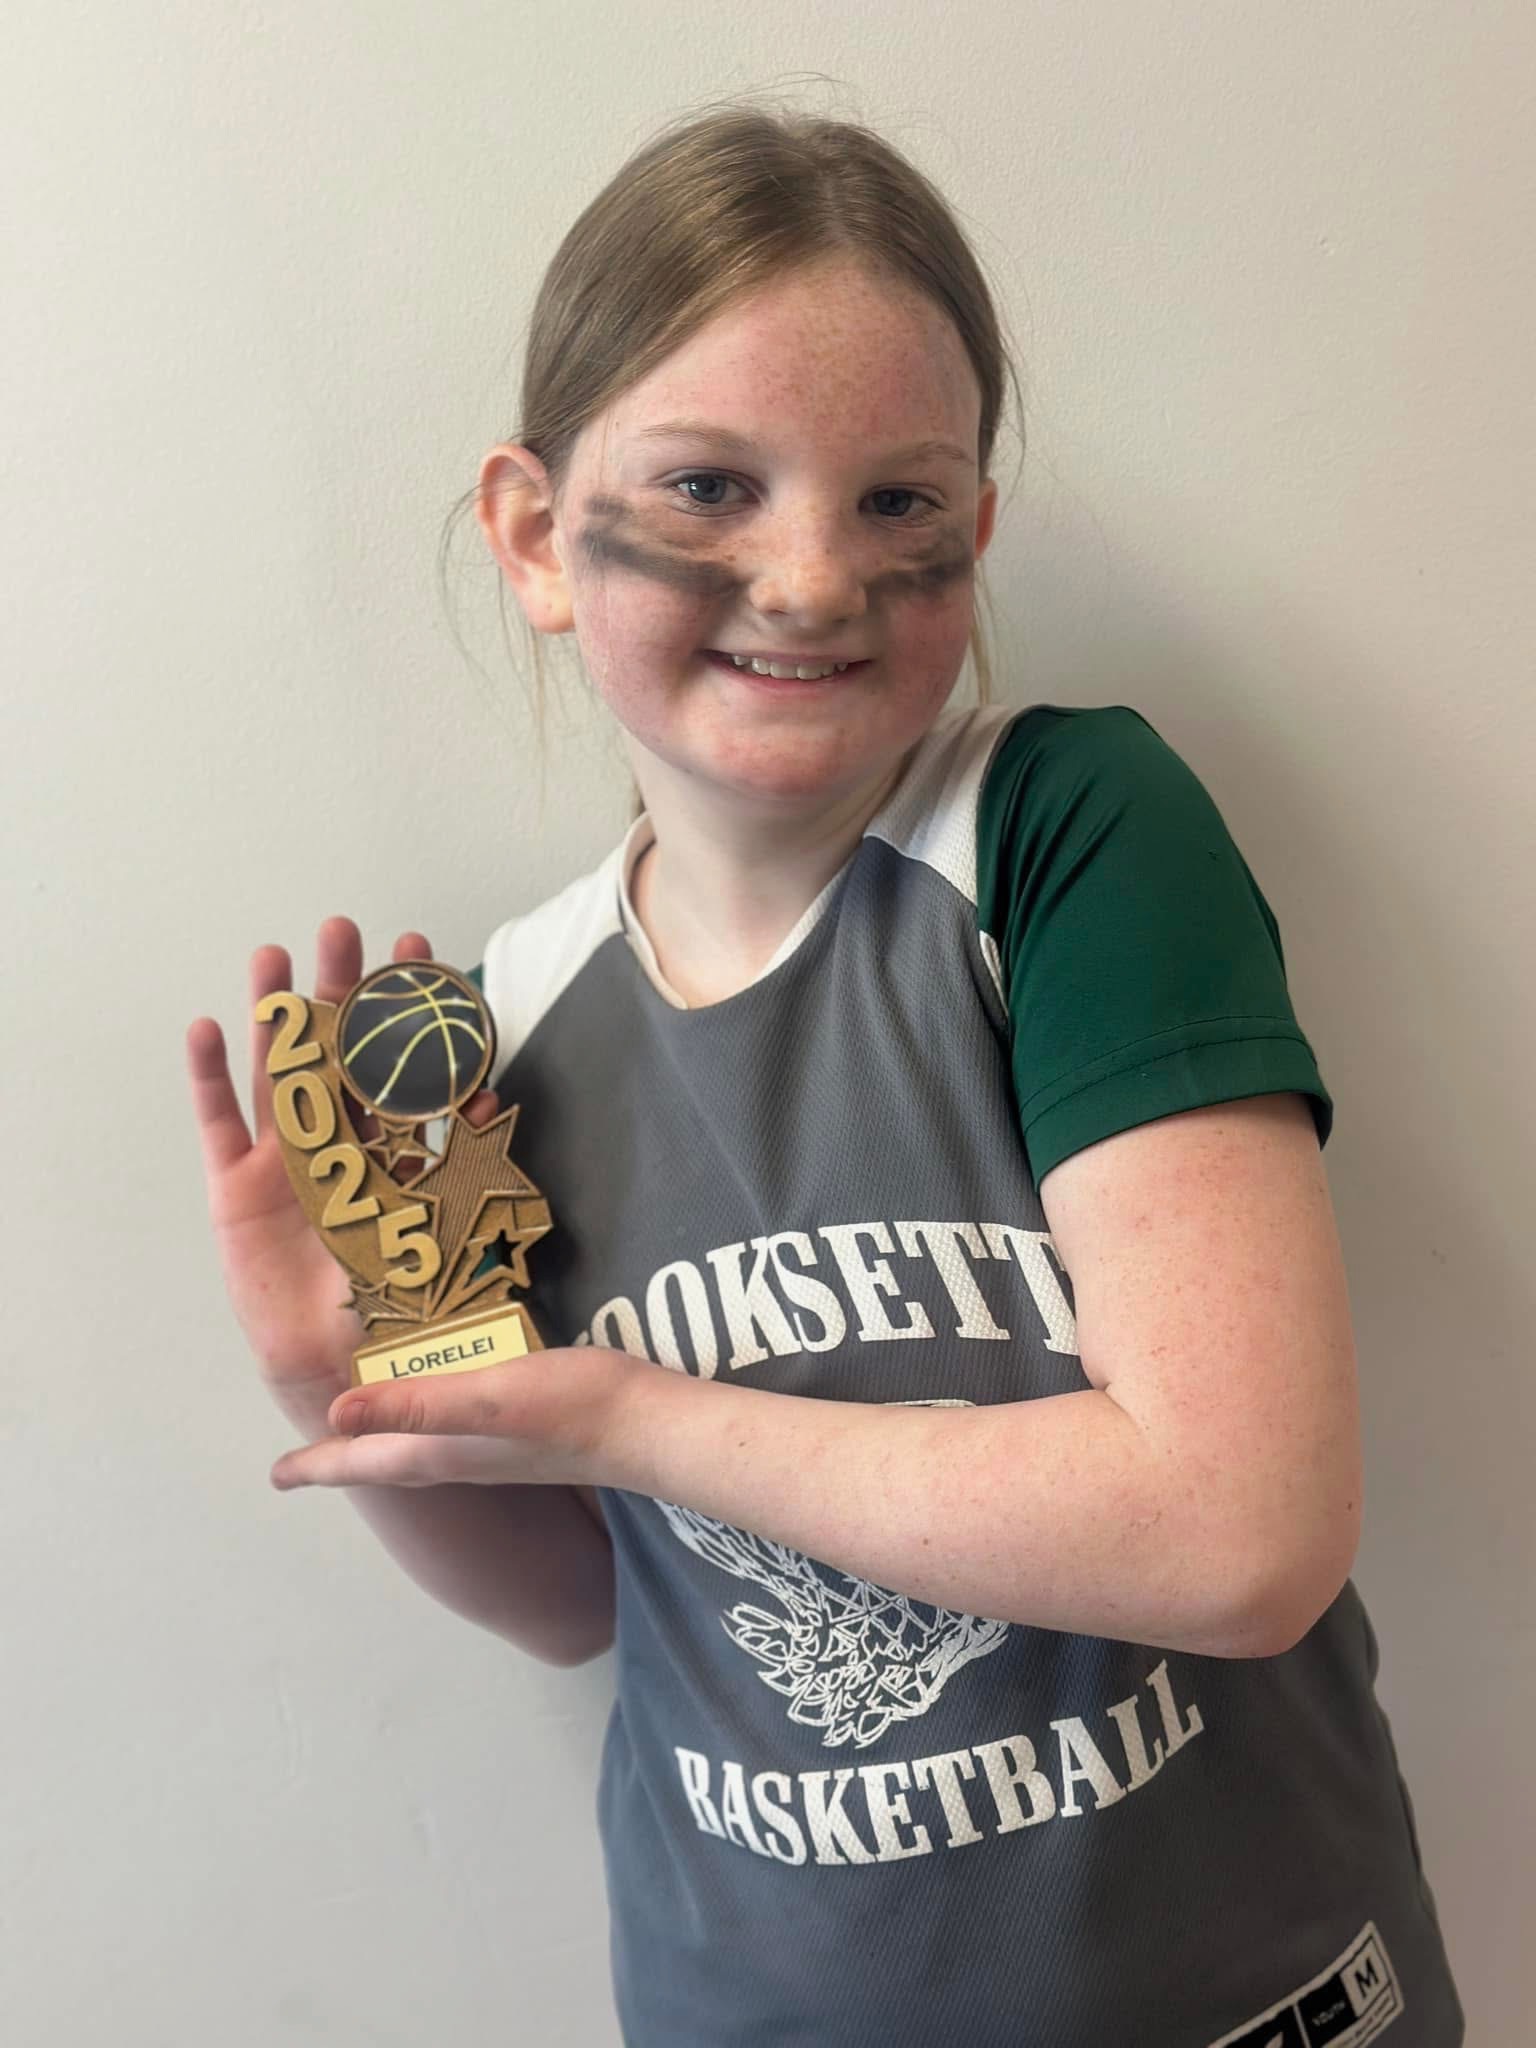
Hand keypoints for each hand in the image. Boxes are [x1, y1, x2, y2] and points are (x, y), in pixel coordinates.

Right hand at [185, 916, 503, 1438]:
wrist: (347, 1373)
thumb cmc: (403, 1313)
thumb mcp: (452, 1239)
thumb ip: (467, 1173)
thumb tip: (488, 1103)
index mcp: (391, 1151)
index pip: (399, 1065)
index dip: (405, 1012)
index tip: (419, 951)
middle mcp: (337, 1147)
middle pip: (336, 1055)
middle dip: (339, 992)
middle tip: (345, 930)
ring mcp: (283, 1164)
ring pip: (277, 1075)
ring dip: (273, 1016)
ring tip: (274, 955)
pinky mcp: (235, 1192)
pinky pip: (219, 1125)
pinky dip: (209, 1078)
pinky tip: (208, 1026)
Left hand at [267, 1344, 643, 1491]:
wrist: (646, 1427)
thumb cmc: (569, 1408)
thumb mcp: (486, 1397)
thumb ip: (416, 1405)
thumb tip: (335, 1412)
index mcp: (438, 1451)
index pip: (361, 1462)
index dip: (316, 1464)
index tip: (275, 1476)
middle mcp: (457, 1458)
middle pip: (383, 1463)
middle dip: (342, 1459)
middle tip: (308, 1457)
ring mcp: (492, 1452)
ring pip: (416, 1451)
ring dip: (382, 1442)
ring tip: (360, 1428)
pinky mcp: (523, 1434)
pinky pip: (451, 1433)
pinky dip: (425, 1422)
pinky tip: (441, 1402)